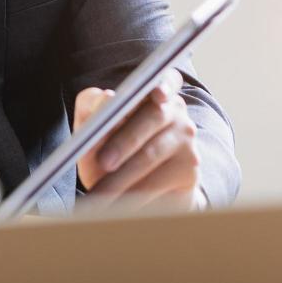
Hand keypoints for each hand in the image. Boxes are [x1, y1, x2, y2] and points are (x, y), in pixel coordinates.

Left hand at [73, 68, 201, 210]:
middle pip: (153, 117)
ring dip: (122, 176)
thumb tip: (106, 97)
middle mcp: (174, 108)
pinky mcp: (189, 167)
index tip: (159, 94)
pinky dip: (134, 194)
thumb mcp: (93, 129)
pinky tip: (117, 205)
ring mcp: (186, 137)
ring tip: (99, 194)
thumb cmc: (108, 152)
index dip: (164, 83)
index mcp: (151, 91)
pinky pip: (159, 181)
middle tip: (102, 163)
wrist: (135, 191)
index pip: (164, 78)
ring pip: (152, 153)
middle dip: (124, 141)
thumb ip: (92, 109)